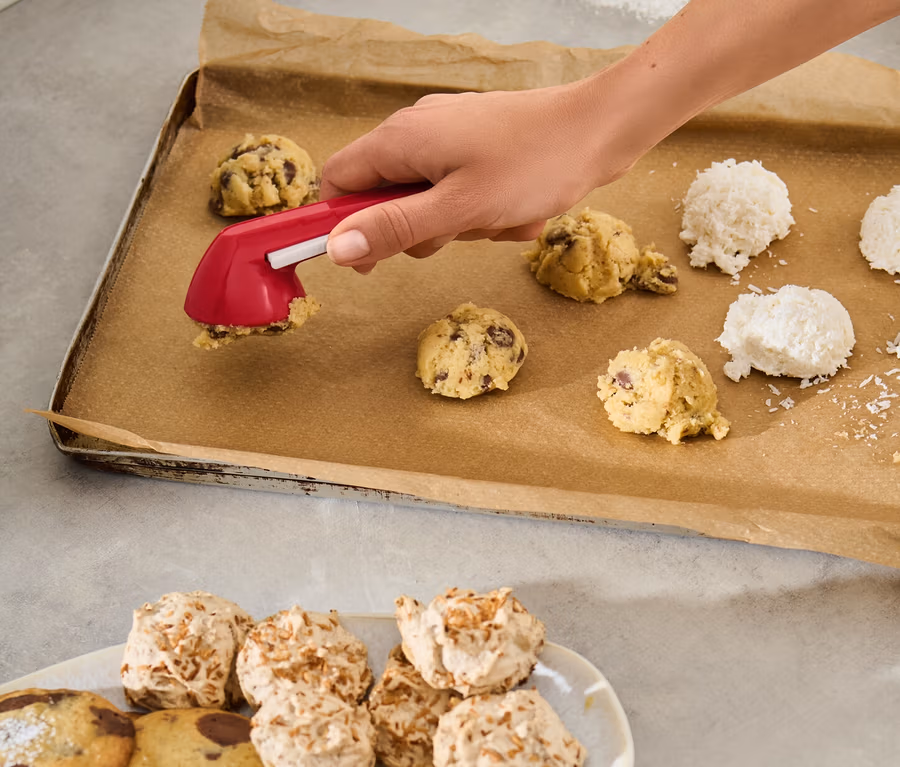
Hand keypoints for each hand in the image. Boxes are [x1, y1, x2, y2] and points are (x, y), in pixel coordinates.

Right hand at [319, 77, 642, 272]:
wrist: (601, 129)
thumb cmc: (535, 163)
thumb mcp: (457, 208)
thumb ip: (393, 228)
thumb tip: (336, 248)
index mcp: (401, 139)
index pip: (338, 181)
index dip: (342, 224)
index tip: (367, 261)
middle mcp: (419, 133)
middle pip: (386, 199)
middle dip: (419, 230)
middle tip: (455, 232)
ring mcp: (451, 140)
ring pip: (429, 203)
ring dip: (460, 226)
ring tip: (496, 218)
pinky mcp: (480, 150)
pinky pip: (463, 195)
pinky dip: (484, 213)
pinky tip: (516, 211)